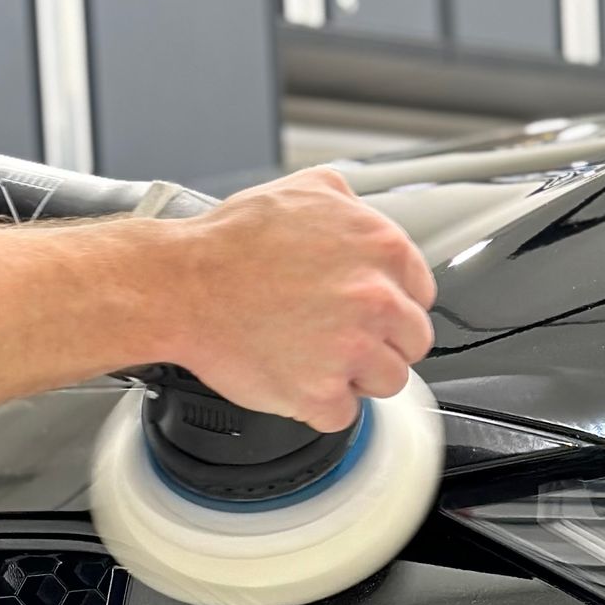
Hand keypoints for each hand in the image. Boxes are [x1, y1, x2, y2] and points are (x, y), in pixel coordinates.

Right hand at [164, 168, 437, 432]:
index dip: (392, 305)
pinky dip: (319, 405)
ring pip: (387, 382)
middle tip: (337, 336)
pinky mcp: (321, 393)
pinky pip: (342, 415)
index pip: (420, 295)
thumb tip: (362, 217)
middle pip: (412, 343)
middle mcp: (376, 300)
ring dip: (355, 377)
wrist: (183, 286)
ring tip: (314, 357)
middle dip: (379, 343)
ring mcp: (351, 350)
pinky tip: (294, 377)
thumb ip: (349, 205)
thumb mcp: (304, 189)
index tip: (367, 313)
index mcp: (383, 249)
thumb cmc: (232, 242)